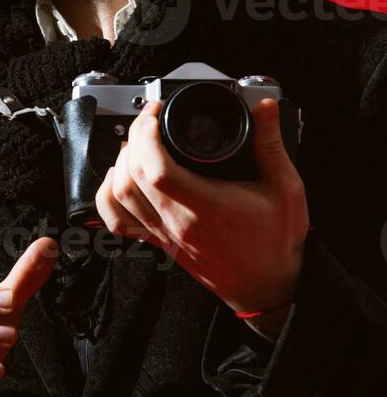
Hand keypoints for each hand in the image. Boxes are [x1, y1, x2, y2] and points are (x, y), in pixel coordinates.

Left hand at [94, 98, 309, 314]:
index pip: (156, 169)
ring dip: (120, 162)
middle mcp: (177, 221)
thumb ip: (271, 145)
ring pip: (119, 195)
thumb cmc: (276, 244)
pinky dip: (109, 195)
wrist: (266, 288)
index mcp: (204, 207)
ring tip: (138, 143)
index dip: (147, 134)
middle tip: (150, 120)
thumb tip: (265, 108)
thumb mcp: (286, 190)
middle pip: (132, 176)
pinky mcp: (159, 242)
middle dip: (134, 138)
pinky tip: (119, 177)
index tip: (157, 113)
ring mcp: (163, 234)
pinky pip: (118, 221)